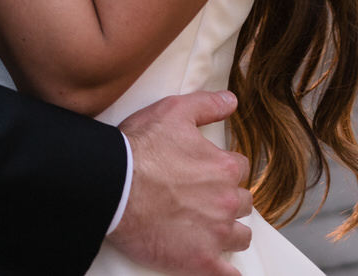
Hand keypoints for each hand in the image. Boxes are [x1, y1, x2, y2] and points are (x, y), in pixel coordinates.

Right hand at [110, 91, 251, 275]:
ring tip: (209, 228)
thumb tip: (231, 101)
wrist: (114, 185)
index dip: (224, 168)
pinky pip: (228, 274)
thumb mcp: (173, 111)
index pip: (239, 168)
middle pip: (243, 202)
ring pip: (240, 236)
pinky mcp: (201, 262)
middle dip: (228, 199)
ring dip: (229, 231)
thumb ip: (207, 105)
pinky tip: (220, 266)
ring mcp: (215, 234)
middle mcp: (226, 201)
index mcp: (223, 167)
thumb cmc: (140, 147)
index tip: (209, 171)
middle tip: (205, 198)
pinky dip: (227, 271)